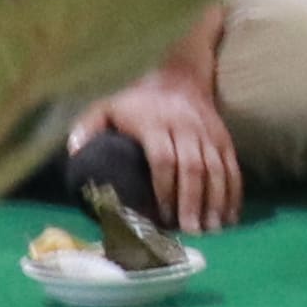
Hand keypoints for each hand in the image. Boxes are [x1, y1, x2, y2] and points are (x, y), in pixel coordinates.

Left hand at [79, 66, 241, 237]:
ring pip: (216, 168)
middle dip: (192, 201)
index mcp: (154, 121)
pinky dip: (233, 193)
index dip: (163, 189)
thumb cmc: (137, 101)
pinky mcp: (224, 137)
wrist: (181, 75)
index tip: (160, 216)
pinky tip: (230, 216)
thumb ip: (88, 127)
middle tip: (189, 231)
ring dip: (215, 201)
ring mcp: (208, 131)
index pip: (163, 158)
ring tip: (211, 229)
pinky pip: (232, 166)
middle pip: (193, 167)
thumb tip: (74, 154)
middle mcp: (185, 125)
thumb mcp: (108, 106)